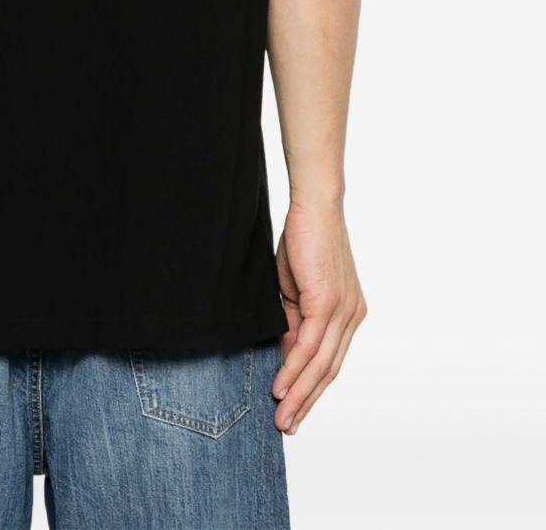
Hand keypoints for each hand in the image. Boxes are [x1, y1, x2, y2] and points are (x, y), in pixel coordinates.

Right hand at [273, 200, 366, 434]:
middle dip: (307, 402)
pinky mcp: (328, 302)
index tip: (294, 410)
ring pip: (320, 364)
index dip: (312, 389)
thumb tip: (287, 356)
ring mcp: (343, 311)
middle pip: (329, 371)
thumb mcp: (296, 290)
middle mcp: (352, 316)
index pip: (330, 361)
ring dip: (299, 394)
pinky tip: (280, 387)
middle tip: (288, 427)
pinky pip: (309, 345)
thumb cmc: (304, 240)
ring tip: (282, 417)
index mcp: (348, 314)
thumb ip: (294, 322)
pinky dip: (294, 369)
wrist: (314, 207)